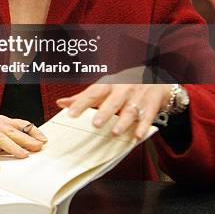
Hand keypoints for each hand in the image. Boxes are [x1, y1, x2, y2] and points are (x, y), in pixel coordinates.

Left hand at [56, 83, 171, 139]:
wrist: (153, 77)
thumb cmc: (123, 85)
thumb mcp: (104, 87)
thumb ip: (83, 96)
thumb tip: (61, 103)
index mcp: (108, 85)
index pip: (93, 93)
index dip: (81, 103)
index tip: (71, 113)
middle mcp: (122, 90)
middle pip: (113, 101)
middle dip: (104, 112)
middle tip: (96, 124)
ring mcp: (137, 98)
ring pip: (130, 110)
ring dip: (123, 122)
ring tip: (115, 132)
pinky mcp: (150, 106)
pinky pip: (147, 117)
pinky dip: (143, 127)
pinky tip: (137, 136)